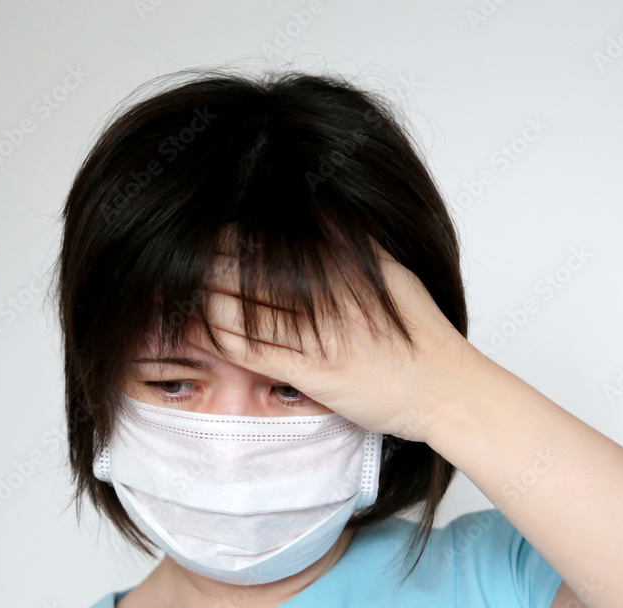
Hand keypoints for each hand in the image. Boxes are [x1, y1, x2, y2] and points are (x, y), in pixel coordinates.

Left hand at [191, 237, 472, 441]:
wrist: (445, 388)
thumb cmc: (420, 331)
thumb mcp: (392, 269)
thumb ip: (350, 237)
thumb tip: (318, 204)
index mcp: (342, 263)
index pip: (265, 236)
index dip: (225, 235)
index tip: (205, 235)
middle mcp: (326, 293)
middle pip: (242, 267)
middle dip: (203, 263)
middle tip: (177, 260)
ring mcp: (317, 334)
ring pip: (237, 308)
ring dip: (200, 297)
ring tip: (179, 290)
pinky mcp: (311, 372)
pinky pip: (248, 351)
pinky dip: (215, 336)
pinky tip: (196, 328)